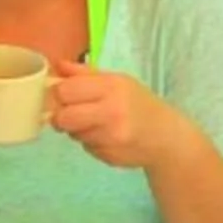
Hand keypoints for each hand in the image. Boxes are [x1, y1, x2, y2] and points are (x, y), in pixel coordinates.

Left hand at [46, 62, 188, 169]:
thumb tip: (57, 65)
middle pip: (63, 117)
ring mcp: (111, 138)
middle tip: (68, 113)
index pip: (66, 90)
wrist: (165, 136)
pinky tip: (106, 137)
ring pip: (73, 134)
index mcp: (111, 87)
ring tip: (94, 123)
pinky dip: (90, 142)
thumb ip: (84, 74)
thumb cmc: (138, 103)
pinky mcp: (109, 157)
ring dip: (76, 129)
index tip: (62, 94)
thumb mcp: (116, 80)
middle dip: (60, 116)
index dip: (59, 93)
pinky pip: (86, 148)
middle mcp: (111, 112)